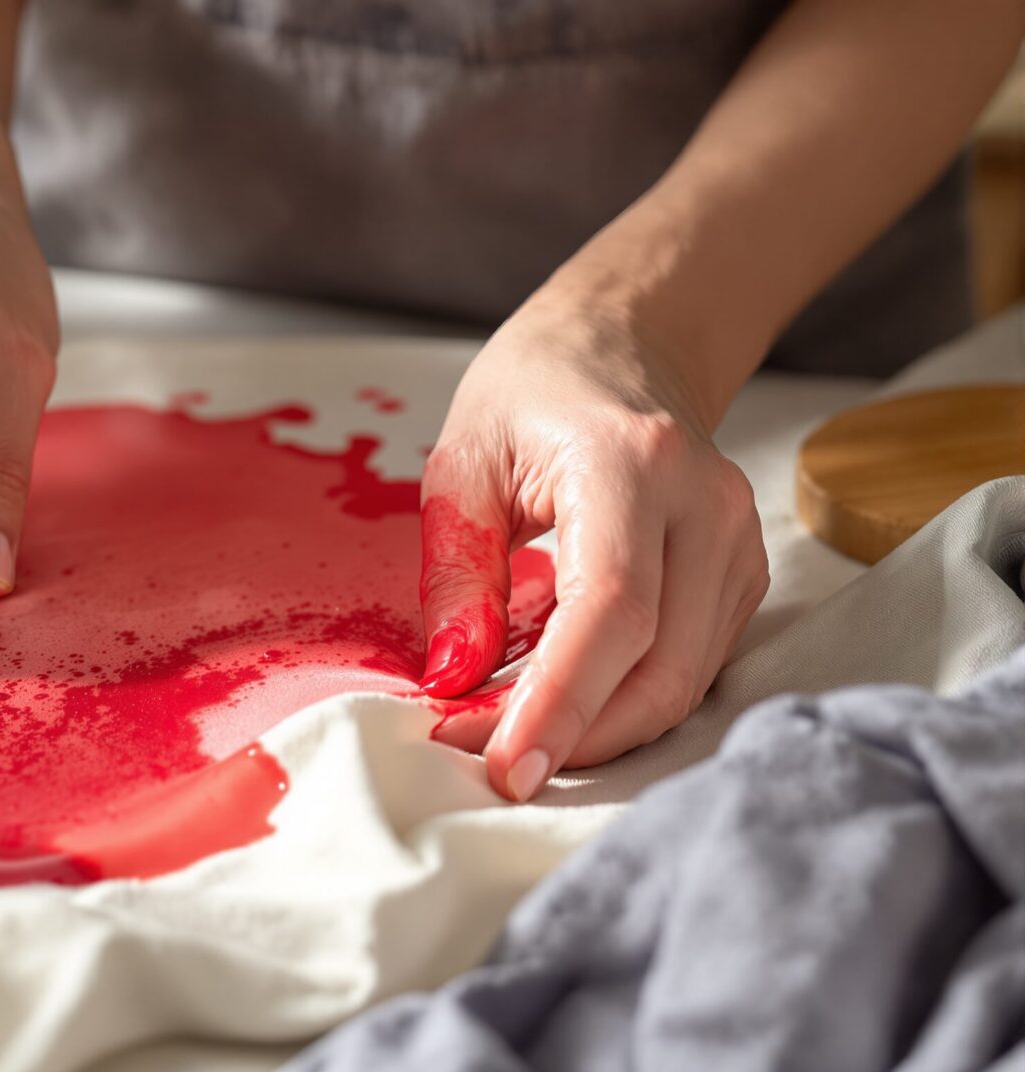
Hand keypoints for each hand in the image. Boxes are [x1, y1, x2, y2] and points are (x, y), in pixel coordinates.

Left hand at [417, 294, 769, 800]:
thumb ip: (456, 576)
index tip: (504, 768)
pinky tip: (565, 706)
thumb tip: (454, 681)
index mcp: (629, 464)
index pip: (611, 609)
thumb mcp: (460, 466)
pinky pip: (693, 668)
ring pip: (684, 681)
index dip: (562, 703)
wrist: (622, 344)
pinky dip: (627, 704)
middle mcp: (706, 505)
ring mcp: (738, 542)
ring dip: (598, 731)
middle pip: (661, 665)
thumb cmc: (530, 396)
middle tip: (487, 763)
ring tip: (511, 736)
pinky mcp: (744, 575)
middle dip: (575, 736)